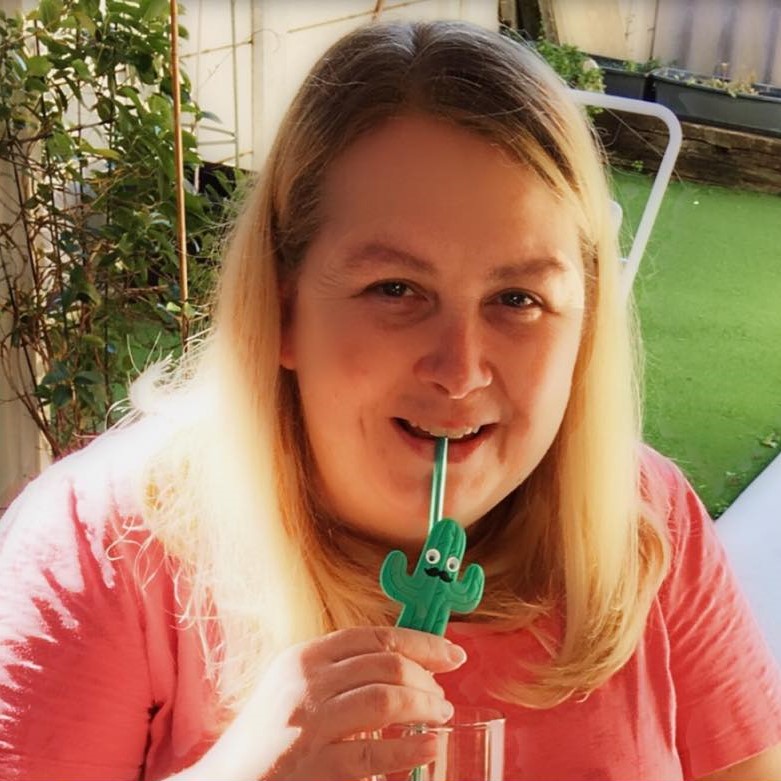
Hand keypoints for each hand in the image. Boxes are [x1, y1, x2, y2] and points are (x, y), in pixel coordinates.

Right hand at [193, 626, 465, 780]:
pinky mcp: (313, 767)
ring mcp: (308, 725)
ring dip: (424, 706)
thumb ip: (340, 671)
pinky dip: (411, 748)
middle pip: (385, 664)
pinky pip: (374, 755)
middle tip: (442, 694)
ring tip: (440, 716)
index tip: (451, 653)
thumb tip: (406, 661)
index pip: (375, 636)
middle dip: (426, 676)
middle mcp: (305, 683)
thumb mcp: (296, 687)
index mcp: (304, 657)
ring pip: (385, 700)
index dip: (421, 642)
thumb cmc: (269, 733)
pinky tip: (430, 747)